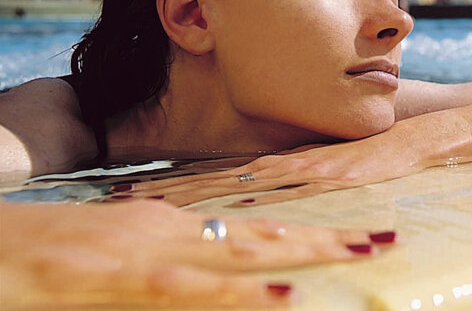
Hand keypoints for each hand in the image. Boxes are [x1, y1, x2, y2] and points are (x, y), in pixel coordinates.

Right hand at [0, 199, 380, 308]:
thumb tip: (205, 254)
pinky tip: (283, 292)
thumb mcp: (117, 245)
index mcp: (173, 223)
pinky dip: (243, 292)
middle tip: (378, 240)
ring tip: (354, 253)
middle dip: (325, 237)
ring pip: (245, 251)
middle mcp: (174, 229)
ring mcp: (155, 251)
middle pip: (265, 234)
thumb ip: (163, 249)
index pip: (253, 225)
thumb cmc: (50, 249)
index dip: (305, 229)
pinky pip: (198, 286)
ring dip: (304, 253)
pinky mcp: (131, 277)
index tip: (351, 233)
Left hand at [117, 122, 424, 206]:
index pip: (219, 171)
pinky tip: (229, 201)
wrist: (415, 134)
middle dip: (172, 185)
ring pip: (241, 179)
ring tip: (156, 196)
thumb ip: (290, 175)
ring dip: (198, 189)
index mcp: (279, 158)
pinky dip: (257, 192)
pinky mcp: (334, 172)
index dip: (179, 178)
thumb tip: (252, 195)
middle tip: (123, 191)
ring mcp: (307, 166)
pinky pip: (289, 183)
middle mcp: (285, 160)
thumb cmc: (370, 149)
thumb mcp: (322, 162)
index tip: (138, 185)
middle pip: (218, 176)